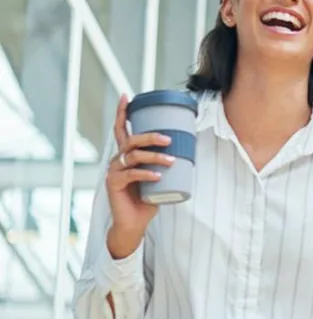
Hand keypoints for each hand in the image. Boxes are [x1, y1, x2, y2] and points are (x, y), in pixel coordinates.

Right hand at [105, 95, 174, 258]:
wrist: (135, 222)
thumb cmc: (148, 197)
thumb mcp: (160, 175)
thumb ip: (167, 162)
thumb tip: (191, 147)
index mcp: (126, 155)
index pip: (121, 129)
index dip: (123, 113)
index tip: (127, 96)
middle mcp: (117, 160)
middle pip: (130, 140)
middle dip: (149, 137)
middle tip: (168, 140)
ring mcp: (113, 172)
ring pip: (132, 156)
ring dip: (154, 156)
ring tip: (170, 160)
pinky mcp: (114, 184)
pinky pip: (131, 175)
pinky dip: (146, 174)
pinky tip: (158, 175)